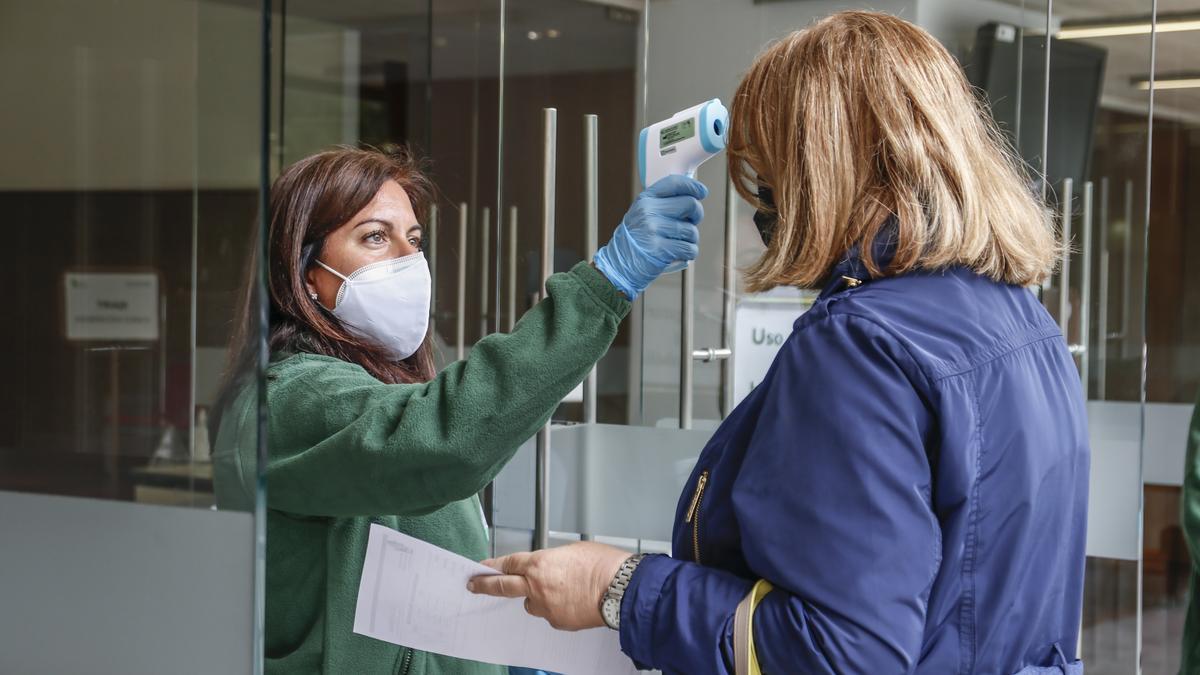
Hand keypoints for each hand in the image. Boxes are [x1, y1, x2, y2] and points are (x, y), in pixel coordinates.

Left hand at [467, 542, 632, 630]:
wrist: (620, 589)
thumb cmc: (602, 565)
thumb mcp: (573, 550)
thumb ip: (554, 559)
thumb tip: (550, 566)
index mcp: (539, 564)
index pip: (508, 564)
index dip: (493, 566)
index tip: (481, 568)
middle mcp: (537, 586)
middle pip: (503, 586)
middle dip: (486, 586)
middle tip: (474, 585)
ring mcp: (546, 607)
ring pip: (532, 604)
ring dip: (537, 598)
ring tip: (561, 591)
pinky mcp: (558, 622)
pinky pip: (551, 614)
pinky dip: (558, 608)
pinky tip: (574, 602)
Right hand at [594, 175, 707, 299]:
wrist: (619, 265)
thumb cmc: (636, 240)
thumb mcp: (642, 214)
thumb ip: (662, 204)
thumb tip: (693, 195)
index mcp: (645, 200)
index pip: (674, 184)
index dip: (693, 186)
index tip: (702, 192)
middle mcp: (648, 212)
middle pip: (690, 204)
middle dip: (697, 214)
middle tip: (691, 222)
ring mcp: (653, 230)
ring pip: (692, 230)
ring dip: (691, 239)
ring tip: (678, 243)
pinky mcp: (659, 250)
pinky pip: (689, 248)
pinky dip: (689, 252)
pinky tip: (678, 254)